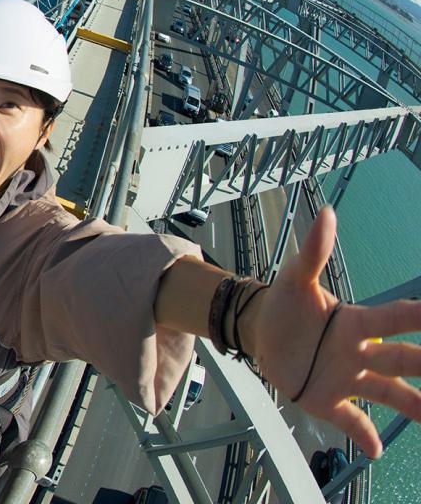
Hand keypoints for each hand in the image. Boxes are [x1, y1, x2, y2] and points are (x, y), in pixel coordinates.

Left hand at [244, 207, 420, 457]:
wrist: (261, 331)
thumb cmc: (285, 303)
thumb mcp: (295, 278)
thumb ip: (313, 251)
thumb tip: (327, 214)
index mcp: (357, 323)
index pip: (396, 319)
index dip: (420, 318)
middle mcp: (361, 352)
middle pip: (402, 359)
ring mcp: (347, 378)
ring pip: (389, 394)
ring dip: (414, 406)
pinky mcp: (327, 399)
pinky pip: (351, 420)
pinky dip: (364, 436)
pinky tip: (377, 451)